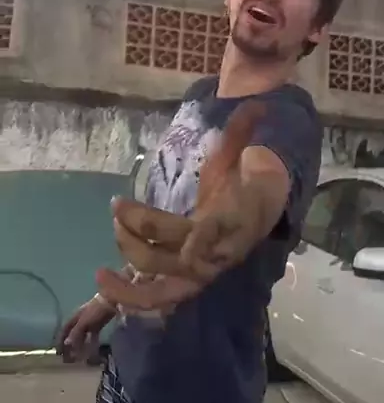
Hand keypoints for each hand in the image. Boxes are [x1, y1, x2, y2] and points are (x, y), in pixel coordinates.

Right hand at [57, 295, 115, 362]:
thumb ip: (76, 332)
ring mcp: (90, 323)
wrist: (111, 302)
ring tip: (80, 357)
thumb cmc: (95, 310)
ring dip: (81, 346)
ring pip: (83, 336)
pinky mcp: (99, 325)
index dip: (61, 340)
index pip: (65, 330)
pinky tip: (92, 351)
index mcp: (75, 318)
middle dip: (71, 346)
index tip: (59, 351)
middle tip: (70, 358)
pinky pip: (93, 336)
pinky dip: (91, 343)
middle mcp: (81, 320)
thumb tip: (66, 342)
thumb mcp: (84, 321)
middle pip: (74, 334)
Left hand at [96, 101, 265, 310]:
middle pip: (172, 255)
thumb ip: (243, 131)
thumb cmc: (243, 184)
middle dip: (140, 233)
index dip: (182, 235)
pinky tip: (105, 286)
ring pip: (162, 289)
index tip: (144, 218)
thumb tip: (257, 103)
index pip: (206, 234)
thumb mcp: (241, 156)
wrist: (259, 213)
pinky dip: (131, 299)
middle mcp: (214, 255)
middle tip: (118, 207)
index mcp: (228, 225)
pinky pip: (158, 299)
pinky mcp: (186, 281)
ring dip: (130, 271)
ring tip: (106, 252)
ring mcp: (199, 273)